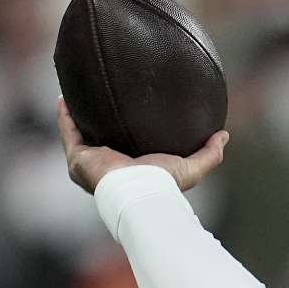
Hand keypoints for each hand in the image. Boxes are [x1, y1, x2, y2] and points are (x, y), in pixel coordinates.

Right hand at [57, 96, 229, 193]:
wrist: (140, 192)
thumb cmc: (164, 184)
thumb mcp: (192, 167)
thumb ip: (210, 154)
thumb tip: (224, 135)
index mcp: (133, 170)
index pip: (128, 149)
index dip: (128, 134)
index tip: (131, 115)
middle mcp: (110, 167)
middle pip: (102, 141)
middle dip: (99, 124)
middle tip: (102, 101)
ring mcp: (91, 164)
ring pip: (80, 135)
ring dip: (78, 116)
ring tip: (78, 95)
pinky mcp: (78, 159)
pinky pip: (68, 132)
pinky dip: (65, 116)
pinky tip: (64, 98)